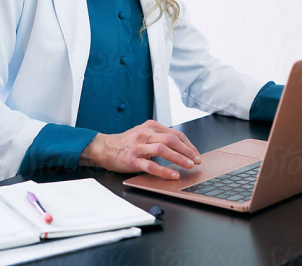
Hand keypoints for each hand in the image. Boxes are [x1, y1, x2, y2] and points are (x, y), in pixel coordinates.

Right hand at [79, 119, 201, 179]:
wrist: (104, 148)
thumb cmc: (127, 142)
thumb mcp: (143, 134)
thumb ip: (159, 137)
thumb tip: (182, 148)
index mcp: (150, 126)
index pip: (175, 134)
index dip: (188, 145)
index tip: (196, 154)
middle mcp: (145, 134)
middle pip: (171, 139)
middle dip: (187, 151)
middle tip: (197, 161)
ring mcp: (138, 146)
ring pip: (163, 149)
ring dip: (179, 158)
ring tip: (189, 166)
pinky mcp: (133, 159)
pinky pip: (151, 165)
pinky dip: (164, 171)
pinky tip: (173, 175)